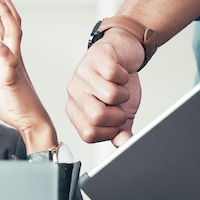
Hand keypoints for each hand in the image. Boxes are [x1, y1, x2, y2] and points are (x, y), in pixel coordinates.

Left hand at [0, 0, 55, 153]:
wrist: (29, 123)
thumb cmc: (12, 106)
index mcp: (6, 56)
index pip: (0, 26)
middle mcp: (13, 55)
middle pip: (8, 22)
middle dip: (0, 1)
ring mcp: (15, 65)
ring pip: (12, 32)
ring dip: (4, 13)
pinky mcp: (13, 78)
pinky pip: (9, 61)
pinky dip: (2, 50)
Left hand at [65, 28, 143, 146]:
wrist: (123, 53)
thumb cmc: (118, 84)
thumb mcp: (121, 112)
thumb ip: (120, 131)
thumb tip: (125, 145)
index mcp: (76, 110)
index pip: (89, 134)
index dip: (110, 132)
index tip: (117, 122)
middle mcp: (74, 93)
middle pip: (97, 116)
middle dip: (118, 115)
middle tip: (121, 106)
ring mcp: (82, 75)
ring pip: (108, 95)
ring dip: (123, 94)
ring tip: (121, 88)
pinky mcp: (95, 58)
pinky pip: (113, 74)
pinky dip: (124, 77)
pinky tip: (121, 74)